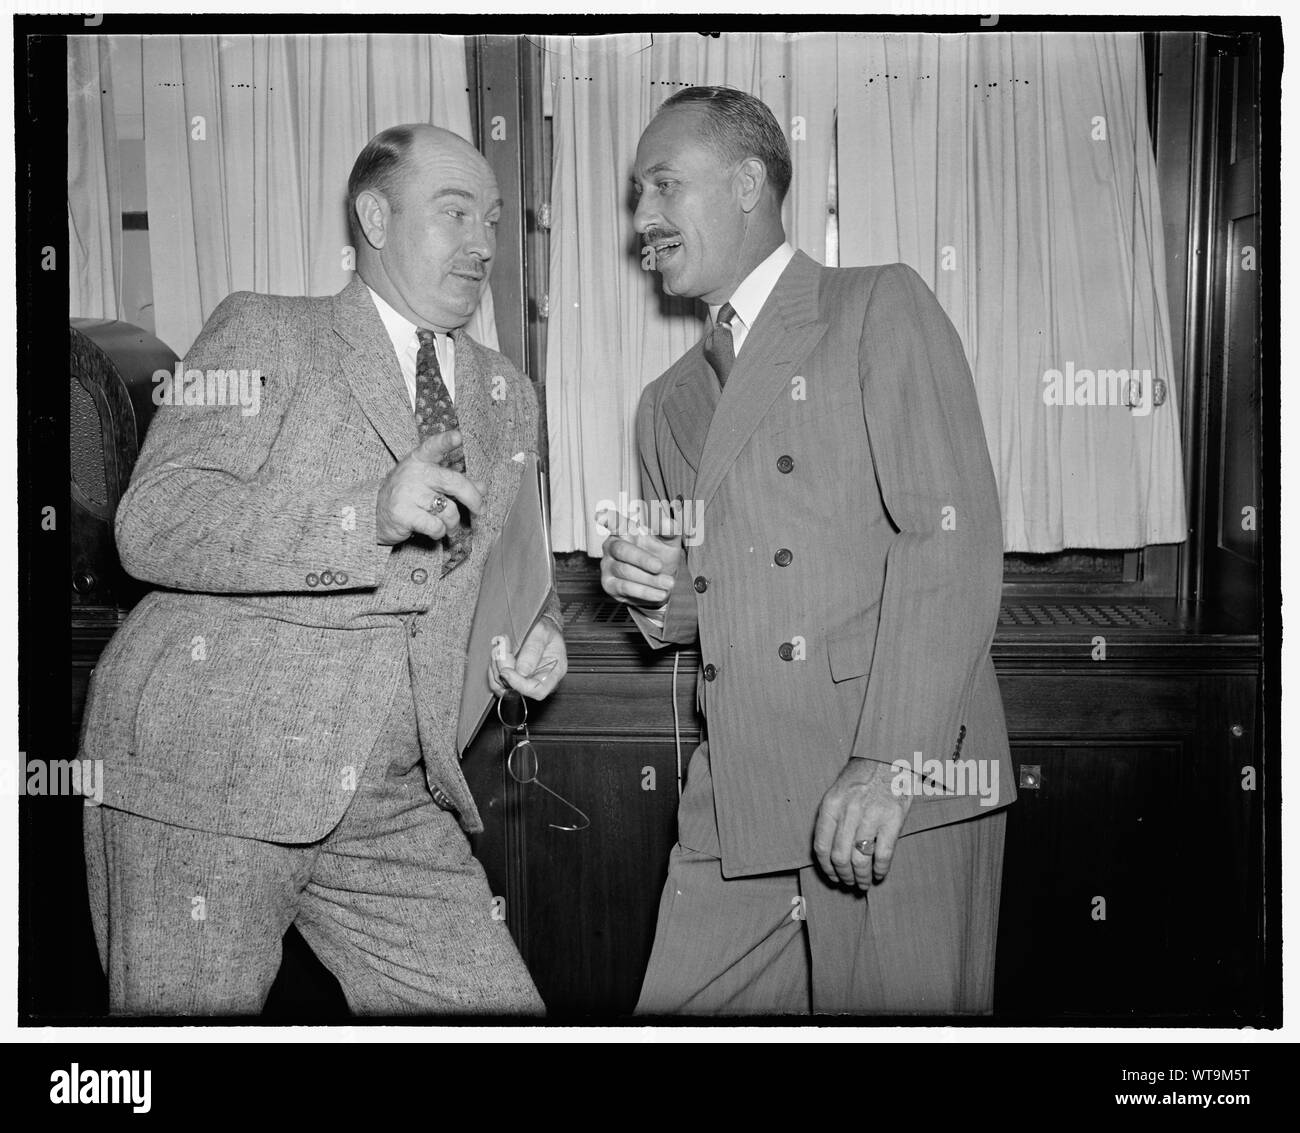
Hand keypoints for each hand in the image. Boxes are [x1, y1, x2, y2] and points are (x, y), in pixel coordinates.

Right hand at [376, 429, 486, 545]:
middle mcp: (413, 473)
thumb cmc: (408, 496)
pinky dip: (440, 532)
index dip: (446, 441)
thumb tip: (483, 487)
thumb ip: (456, 483)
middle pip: (454, 482)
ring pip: (448, 510)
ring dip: (453, 522)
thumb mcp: (429, 483)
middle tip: (480, 509)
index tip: (458, 436)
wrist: (373, 514)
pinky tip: (434, 530)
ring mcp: (407, 493)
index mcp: (419, 460)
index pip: (433, 447)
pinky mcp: (403, 513)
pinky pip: (436, 526)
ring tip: (448, 524)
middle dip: (473, 498)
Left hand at [488, 615, 566, 700]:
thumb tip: (522, 672)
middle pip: (517, 690)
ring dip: (496, 667)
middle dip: (504, 668)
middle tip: (502, 646)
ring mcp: (526, 682)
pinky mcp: (514, 680)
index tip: (506, 671)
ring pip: (503, 687)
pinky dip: (493, 670)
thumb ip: (533, 650)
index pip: (538, 690)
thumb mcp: (542, 632)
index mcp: (554, 672)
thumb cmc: (545, 629)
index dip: (519, 684)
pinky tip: (498, 655)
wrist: (539, 629)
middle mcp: (541, 681)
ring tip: (501, 646)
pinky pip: (498, 683)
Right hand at [597, 504, 683, 608]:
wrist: (660, 583)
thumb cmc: (660, 555)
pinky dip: (644, 591)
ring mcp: (607, 565)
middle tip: (659, 566)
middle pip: (621, 550)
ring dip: (649, 579)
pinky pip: (625, 587)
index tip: (602, 517)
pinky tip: (659, 593)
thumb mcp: (669, 543)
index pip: (615, 523)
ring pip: (624, 571)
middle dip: (641, 559)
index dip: (609, 519)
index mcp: (624, 530)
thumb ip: (669, 531)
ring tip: (668, 583)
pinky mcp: (609, 584)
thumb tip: (669, 523)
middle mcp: (612, 546)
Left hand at [813, 758, 912, 889]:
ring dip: (860, 877)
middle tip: (849, 882)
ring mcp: (871, 816)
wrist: (888, 755)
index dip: (826, 868)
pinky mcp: (893, 819)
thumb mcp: (838, 791)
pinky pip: (883, 854)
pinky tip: (879, 874)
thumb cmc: (862, 776)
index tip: (832, 876)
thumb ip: (832, 818)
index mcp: (831, 805)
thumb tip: (828, 852)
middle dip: (843, 876)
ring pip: (860, 859)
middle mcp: (848, 811)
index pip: (821, 847)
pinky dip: (880, 869)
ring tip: (863, 883)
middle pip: (840, 857)